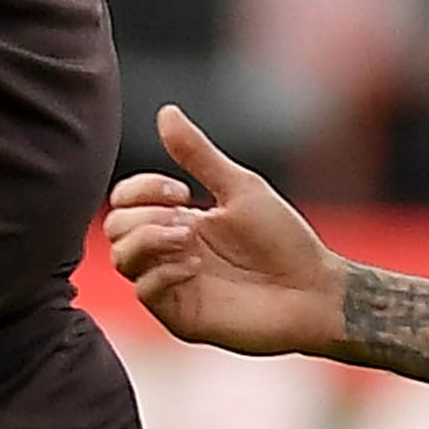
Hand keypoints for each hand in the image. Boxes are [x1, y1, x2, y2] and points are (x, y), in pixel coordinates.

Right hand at [103, 105, 350, 357]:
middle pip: (115, 228)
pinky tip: (195, 266)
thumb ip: (198, 155)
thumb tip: (166, 112)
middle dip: (144, 215)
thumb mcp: (240, 188)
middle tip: (188, 220)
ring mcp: (172, 285)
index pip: (125, 201)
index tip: (181, 191)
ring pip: (122, 258)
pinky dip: (164, 272)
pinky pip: (144, 291)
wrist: (313, 291)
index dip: (140, 189)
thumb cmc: (284, 241)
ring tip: (189, 240)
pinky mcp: (180, 316)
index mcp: (179, 220)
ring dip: (150, 240)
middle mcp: (169, 252)